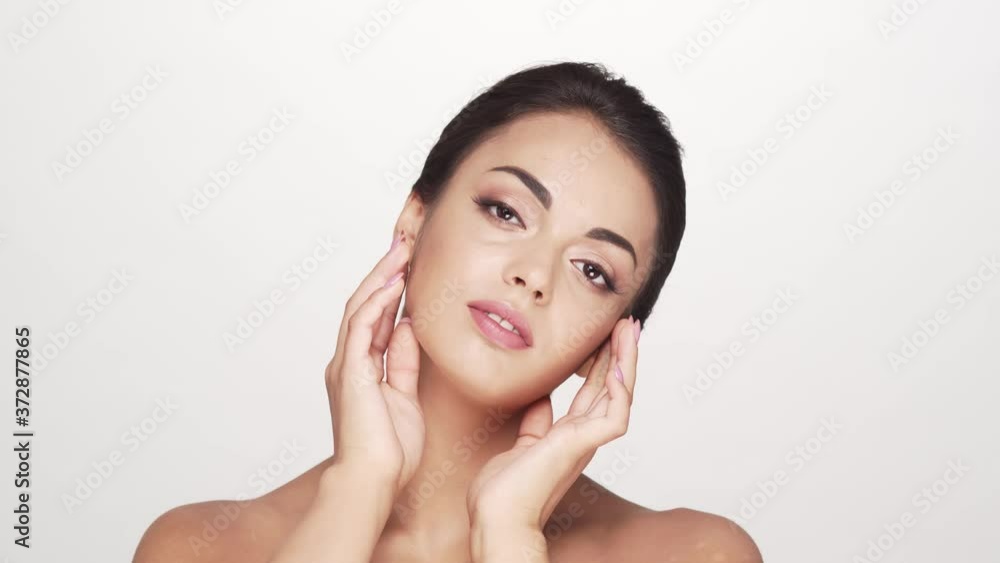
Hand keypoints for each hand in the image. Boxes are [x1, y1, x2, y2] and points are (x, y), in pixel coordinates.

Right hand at [325, 232, 423, 495]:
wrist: (373, 480)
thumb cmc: (391, 452)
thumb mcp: (405, 396)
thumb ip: (404, 362)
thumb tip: (410, 329)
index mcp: (362, 370)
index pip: (376, 318)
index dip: (391, 289)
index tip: (408, 264)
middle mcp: (349, 363)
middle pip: (365, 305)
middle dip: (384, 272)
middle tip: (404, 242)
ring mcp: (347, 366)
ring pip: (360, 308)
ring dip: (381, 277)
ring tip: (401, 250)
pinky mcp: (350, 372)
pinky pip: (361, 327)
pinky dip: (377, 302)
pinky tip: (393, 282)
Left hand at [466, 316, 639, 528]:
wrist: (496, 518)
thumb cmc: (502, 492)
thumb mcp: (520, 443)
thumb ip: (535, 422)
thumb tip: (540, 398)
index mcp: (569, 435)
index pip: (593, 392)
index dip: (602, 364)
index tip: (604, 337)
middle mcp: (582, 437)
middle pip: (611, 387)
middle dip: (619, 353)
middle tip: (625, 323)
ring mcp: (584, 442)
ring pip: (619, 396)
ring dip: (626, 362)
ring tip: (628, 331)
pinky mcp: (580, 446)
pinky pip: (614, 417)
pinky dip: (620, 392)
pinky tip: (618, 366)